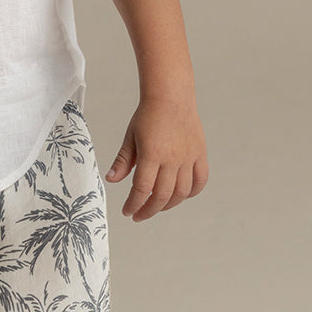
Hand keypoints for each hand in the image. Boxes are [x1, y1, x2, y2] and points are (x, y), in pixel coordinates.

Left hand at [105, 95, 208, 219]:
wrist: (171, 96)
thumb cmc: (148, 115)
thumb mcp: (130, 137)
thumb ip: (123, 161)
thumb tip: (111, 180)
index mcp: (152, 154)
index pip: (142, 189)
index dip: (133, 204)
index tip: (127, 212)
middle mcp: (172, 159)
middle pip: (162, 196)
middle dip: (148, 210)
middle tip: (139, 215)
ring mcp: (188, 157)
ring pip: (181, 193)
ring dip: (168, 205)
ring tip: (156, 207)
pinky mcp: (200, 154)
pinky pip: (200, 180)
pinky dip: (191, 193)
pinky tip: (180, 196)